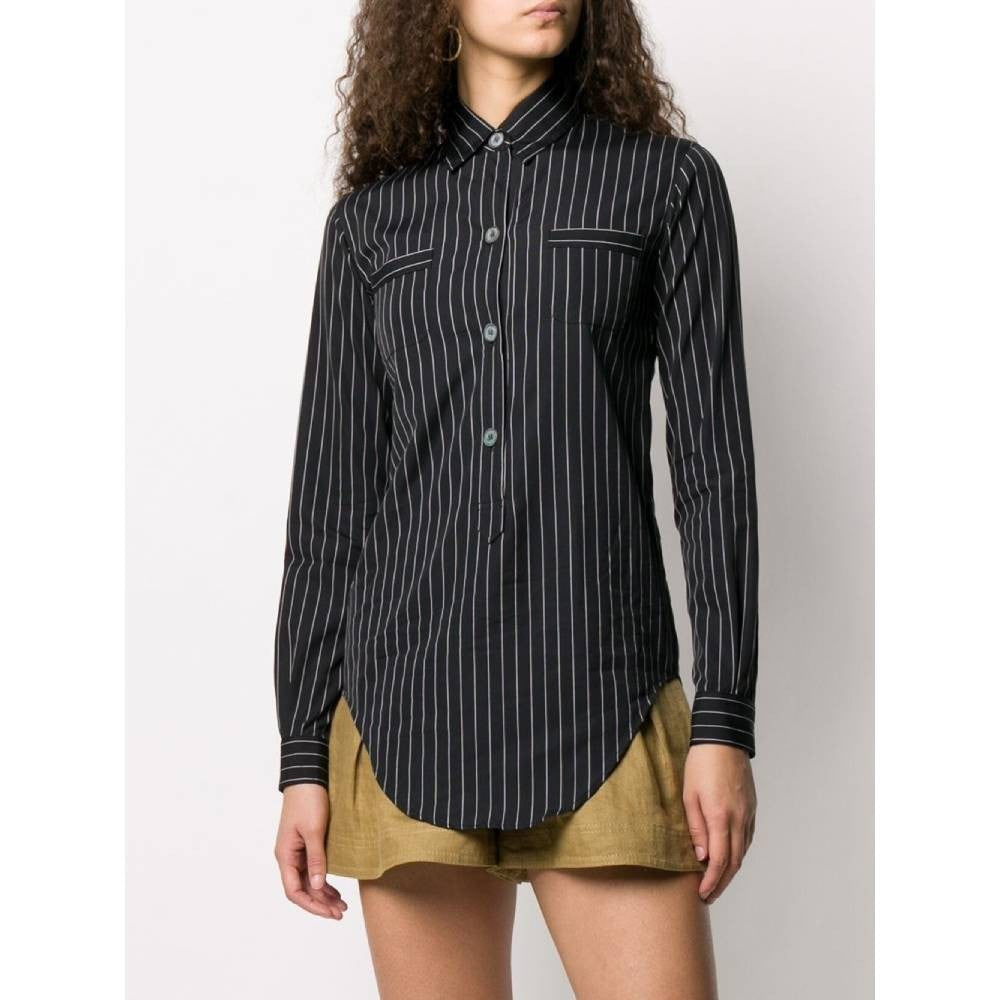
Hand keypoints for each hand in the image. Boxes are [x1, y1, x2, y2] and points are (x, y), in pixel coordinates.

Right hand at [274, 784, 347, 918]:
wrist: (308, 777)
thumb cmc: (308, 800)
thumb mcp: (314, 830)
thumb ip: (316, 858)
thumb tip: (318, 886)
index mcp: (285, 855)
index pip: (294, 891)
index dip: (312, 905)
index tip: (330, 913)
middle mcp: (289, 856)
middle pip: (302, 889)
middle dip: (320, 903)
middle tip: (341, 913)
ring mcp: (297, 851)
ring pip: (309, 881)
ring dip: (324, 894)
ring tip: (342, 905)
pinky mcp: (306, 844)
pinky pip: (313, 869)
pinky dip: (324, 881)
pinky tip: (336, 889)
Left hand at [682, 744, 756, 903]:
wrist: (724, 740)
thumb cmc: (701, 764)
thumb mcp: (689, 795)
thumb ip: (696, 828)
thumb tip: (702, 857)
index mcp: (721, 817)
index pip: (719, 860)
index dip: (712, 881)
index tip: (703, 894)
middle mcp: (739, 820)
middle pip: (734, 862)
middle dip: (721, 883)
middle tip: (708, 896)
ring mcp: (748, 814)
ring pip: (743, 852)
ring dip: (731, 871)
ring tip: (716, 882)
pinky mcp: (752, 808)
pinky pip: (747, 838)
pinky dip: (738, 854)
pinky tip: (729, 858)